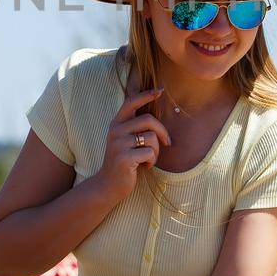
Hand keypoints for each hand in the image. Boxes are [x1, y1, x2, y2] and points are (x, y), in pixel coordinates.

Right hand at [96, 87, 171, 201]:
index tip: (160, 91)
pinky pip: (149, 152)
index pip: (130, 102)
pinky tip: (145, 166)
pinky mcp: (124, 158)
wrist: (108, 185)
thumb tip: (156, 117)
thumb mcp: (125, 141)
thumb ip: (135, 128)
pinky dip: (152, 160)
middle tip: (167, 143)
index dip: (146, 95)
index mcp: (116, 124)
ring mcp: (118, 144)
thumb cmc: (124, 161)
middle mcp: (115, 131)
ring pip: (151, 138)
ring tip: (149, 158)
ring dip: (156, 151)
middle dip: (162, 131)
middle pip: (148, 119)